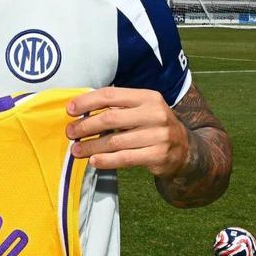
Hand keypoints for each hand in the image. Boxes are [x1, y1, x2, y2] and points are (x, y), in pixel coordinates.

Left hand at [66, 87, 188, 177]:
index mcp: (147, 97)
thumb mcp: (141, 110)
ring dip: (91, 146)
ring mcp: (159, 135)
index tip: (70, 110)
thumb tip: (80, 110)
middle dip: (86, 126)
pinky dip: (106, 160)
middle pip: (111, 118)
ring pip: (116, 141)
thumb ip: (117, 107)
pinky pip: (126, 158)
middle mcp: (155, 113)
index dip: (87, 101)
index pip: (111, 94)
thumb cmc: (152, 126)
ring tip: (76, 150)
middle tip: (70, 132)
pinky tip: (93, 161)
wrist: (185, 149)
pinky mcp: (159, 155)